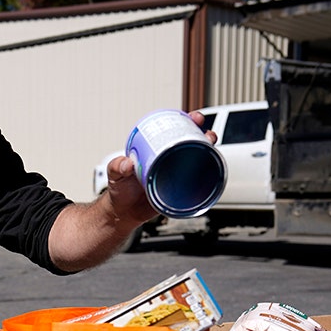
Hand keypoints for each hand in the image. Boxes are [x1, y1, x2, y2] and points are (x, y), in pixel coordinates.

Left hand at [101, 110, 217, 225]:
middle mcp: (169, 160)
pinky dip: (208, 177)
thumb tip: (127, 163)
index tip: (194, 118)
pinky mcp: (181, 191)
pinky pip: (198, 183)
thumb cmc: (120, 189)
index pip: (175, 131)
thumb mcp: (116, 174)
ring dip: (210, 153)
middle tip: (207, 134)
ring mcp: (177, 175)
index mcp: (156, 150)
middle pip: (192, 143)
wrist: (124, 213)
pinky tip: (215, 172)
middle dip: (204, 134)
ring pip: (198, 161)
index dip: (188, 122)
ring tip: (212, 147)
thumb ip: (117, 167)